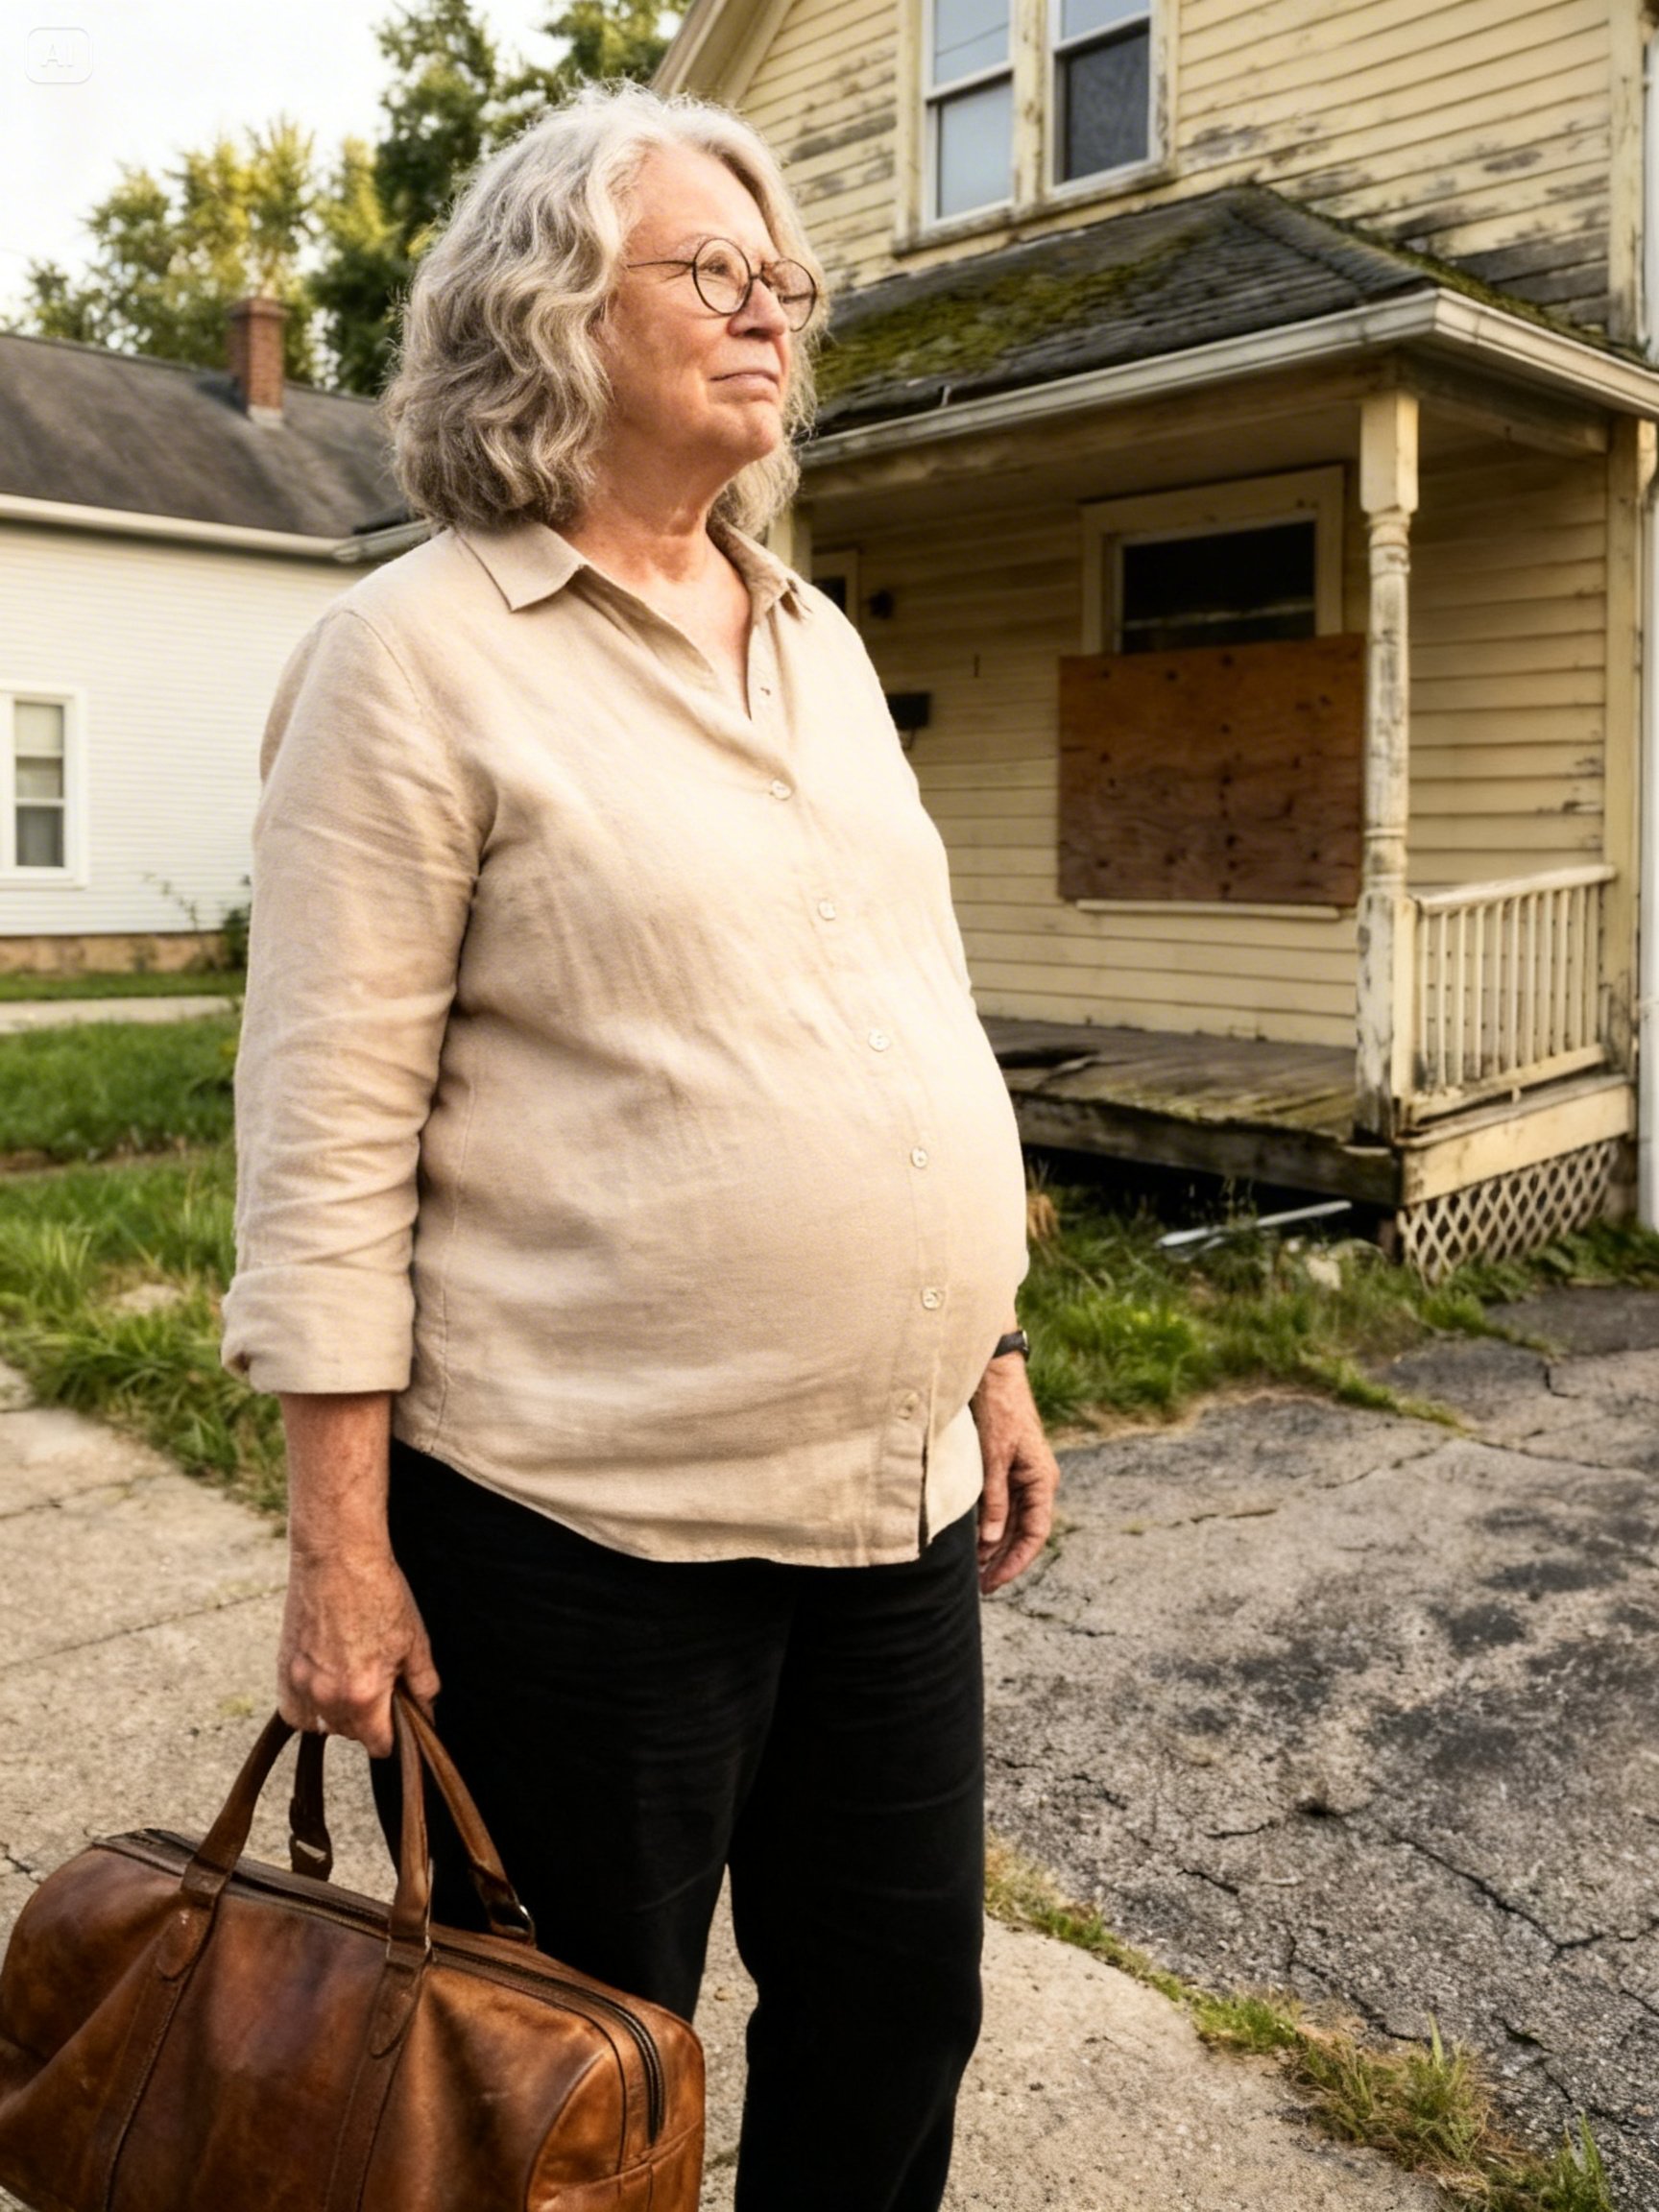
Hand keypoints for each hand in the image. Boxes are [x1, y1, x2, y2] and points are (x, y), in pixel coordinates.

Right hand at [277, 1545, 439, 1758]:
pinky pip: (294, 1711)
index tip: (399, 1721)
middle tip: (379, 1681)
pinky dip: (308, 1707)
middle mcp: (327, 1697)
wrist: (337, 1556)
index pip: (378, 1745)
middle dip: (369, 1718)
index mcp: (364, 1694)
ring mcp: (300, 1684)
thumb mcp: (414, 1640)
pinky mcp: (283, 1669)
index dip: (394, 1736)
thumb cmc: (378, 1592)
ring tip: (352, 1677)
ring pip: (322, 1724)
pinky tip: (324, 1684)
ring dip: (338, 1713)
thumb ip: (422, 1684)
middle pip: (351, 1734)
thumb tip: (426, 1710)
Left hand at [970, 1351, 1059, 1593]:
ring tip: (976, 1571)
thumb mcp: (994, 1457)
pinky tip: (975, 1542)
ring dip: (996, 1547)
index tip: (995, 1581)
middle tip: (983, 1587)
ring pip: (1012, 1522)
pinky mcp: (1005, 1468)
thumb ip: (994, 1500)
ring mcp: (1021, 1476)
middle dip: (1005, 1561)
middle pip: (1025, 1532)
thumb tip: (991, 1541)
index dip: (1017, 1561)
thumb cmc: (999, 1411)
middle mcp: (1035, 1482)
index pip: (1036, 1533)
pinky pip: (1002, 1507)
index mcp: (1042, 1480)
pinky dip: (990, 1526)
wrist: (993, 1374)